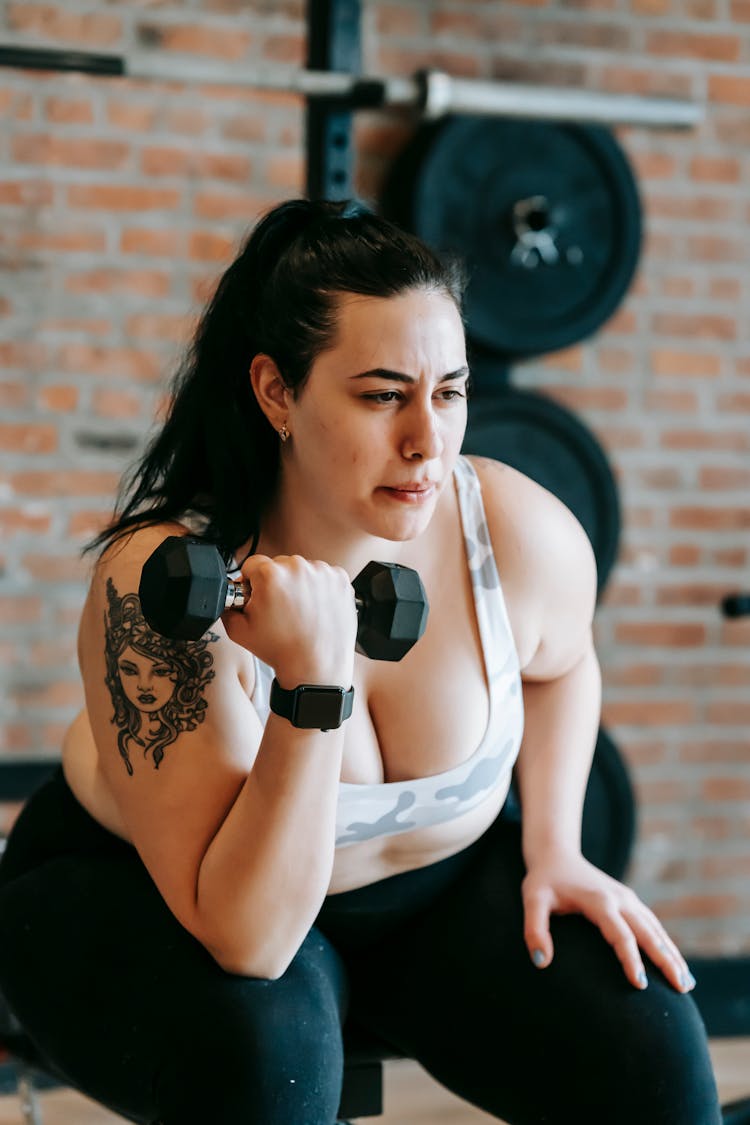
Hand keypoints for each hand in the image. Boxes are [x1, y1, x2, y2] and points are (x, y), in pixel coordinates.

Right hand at [222, 554, 356, 685]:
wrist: (317, 666)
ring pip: (301, 569)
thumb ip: (226, 607)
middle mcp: (298, 567)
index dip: (250, 582)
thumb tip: (227, 596)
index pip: (251, 565)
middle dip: (275, 583)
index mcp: (270, 575)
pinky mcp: (340, 579)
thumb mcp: (238, 631)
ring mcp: (322, 572)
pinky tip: (314, 609)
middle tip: (279, 609)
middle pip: (278, 565)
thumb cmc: (282, 650)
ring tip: (298, 611)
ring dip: (298, 584)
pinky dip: (319, 588)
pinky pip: (323, 576)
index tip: (257, 596)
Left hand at [521, 849, 695, 992]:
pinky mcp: (629, 901)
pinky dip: (666, 943)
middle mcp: (620, 899)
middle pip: (648, 933)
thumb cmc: (543, 880)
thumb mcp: (532, 900)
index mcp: (599, 901)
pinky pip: (653, 924)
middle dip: (666, 960)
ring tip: (686, 983)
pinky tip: (675, 962)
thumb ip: (534, 929)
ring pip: (656, 929)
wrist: (556, 854)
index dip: (630, 960)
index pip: (620, 935)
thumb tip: (541, 961)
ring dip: (672, 954)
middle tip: (681, 989)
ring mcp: (627, 899)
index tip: (641, 985)